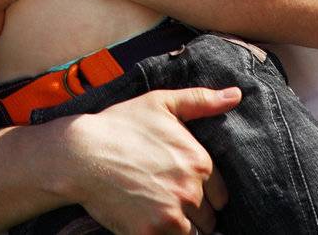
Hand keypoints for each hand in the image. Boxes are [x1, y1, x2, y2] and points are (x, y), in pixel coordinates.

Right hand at [63, 86, 238, 234]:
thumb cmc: (120, 125)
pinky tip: (149, 222)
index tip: (182, 187)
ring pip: (192, 233)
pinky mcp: (151, 233)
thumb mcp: (162, 103)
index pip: (220, 196)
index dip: (203, 194)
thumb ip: (202, 101)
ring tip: (159, 212)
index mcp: (199, 162)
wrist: (81, 154)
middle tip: (167, 199)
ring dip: (180, 227)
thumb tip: (236, 95)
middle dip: (192, 212)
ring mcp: (171, 215)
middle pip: (207, 218)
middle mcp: (191, 191)